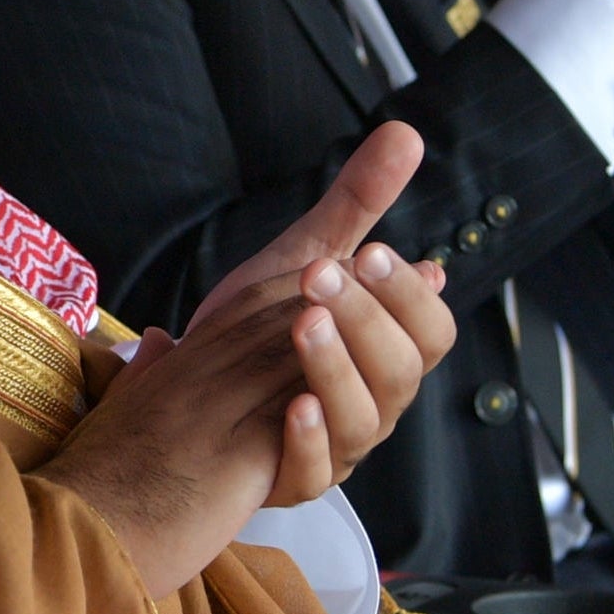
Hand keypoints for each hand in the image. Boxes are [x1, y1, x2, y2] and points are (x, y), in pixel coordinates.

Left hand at [48, 128, 454, 595]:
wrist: (182, 396)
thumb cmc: (254, 330)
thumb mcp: (304, 256)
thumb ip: (358, 201)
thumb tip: (406, 134)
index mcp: (385, 351)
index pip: (431, 330)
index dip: (409, 294)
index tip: (373, 252)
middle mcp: (371, 400)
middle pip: (404, 371)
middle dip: (367, 320)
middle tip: (321, 278)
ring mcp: (335, 444)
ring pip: (366, 421)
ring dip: (338, 369)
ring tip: (302, 325)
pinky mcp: (288, 480)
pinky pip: (316, 475)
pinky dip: (310, 442)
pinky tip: (291, 408)